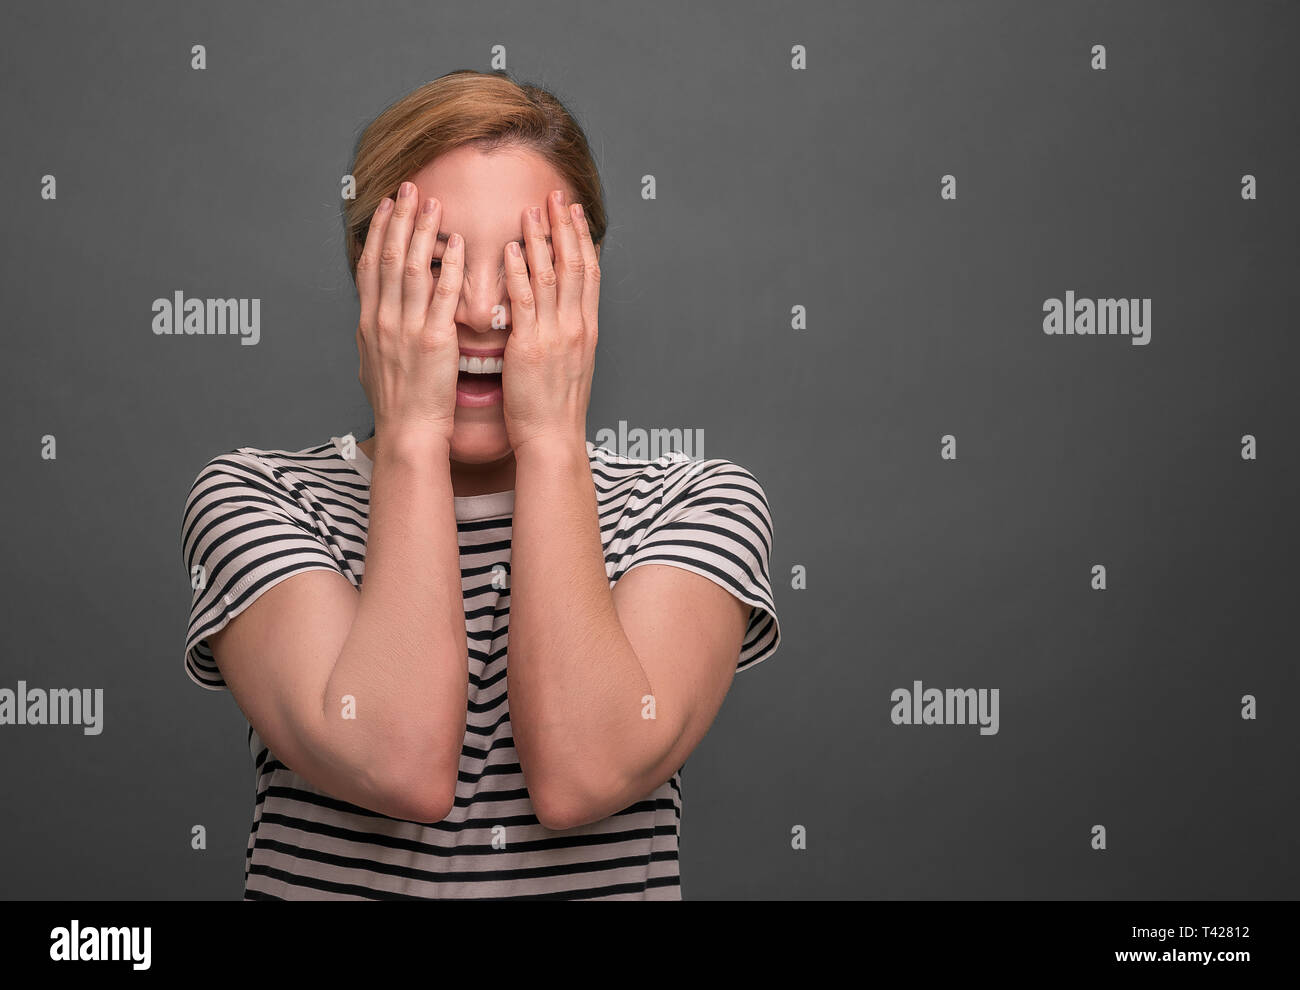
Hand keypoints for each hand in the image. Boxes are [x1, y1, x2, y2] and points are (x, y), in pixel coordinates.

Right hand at [355, 181, 464, 452]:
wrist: (409, 432)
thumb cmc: (399, 404)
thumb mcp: (376, 361)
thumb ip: (379, 332)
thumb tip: (377, 313)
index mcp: (370, 323)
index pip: (370, 265)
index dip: (379, 231)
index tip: (387, 205)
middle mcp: (384, 320)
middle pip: (387, 257)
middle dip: (399, 219)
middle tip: (410, 188)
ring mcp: (407, 329)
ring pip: (412, 268)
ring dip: (422, 232)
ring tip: (432, 204)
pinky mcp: (434, 341)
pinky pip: (442, 296)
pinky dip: (449, 267)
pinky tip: (458, 246)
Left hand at [501, 189, 599, 454]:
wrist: (553, 439)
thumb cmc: (555, 409)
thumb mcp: (570, 364)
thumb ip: (565, 333)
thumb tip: (560, 312)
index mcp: (586, 329)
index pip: (589, 273)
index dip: (582, 238)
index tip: (574, 213)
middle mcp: (576, 326)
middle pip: (574, 264)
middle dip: (565, 227)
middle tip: (557, 195)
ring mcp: (556, 335)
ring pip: (551, 276)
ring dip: (542, 239)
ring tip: (533, 209)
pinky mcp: (531, 346)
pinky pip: (525, 302)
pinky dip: (520, 273)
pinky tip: (513, 249)